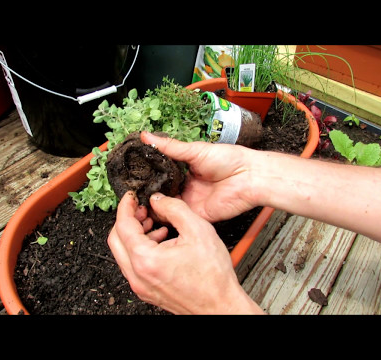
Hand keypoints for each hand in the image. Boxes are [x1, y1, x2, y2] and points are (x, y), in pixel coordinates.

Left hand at [107, 191, 263, 313]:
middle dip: (127, 220)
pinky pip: (134, 265)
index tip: (131, 197)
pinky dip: (140, 249)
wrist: (220, 306)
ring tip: (155, 225)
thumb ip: (174, 208)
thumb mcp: (198, 230)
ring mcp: (141, 286)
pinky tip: (161, 241)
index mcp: (146, 260)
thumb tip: (158, 200)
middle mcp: (138, 276)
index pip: (123, 225)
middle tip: (143, 209)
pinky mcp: (147, 291)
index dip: (126, 206)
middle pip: (115, 240)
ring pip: (123, 253)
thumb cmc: (213, 276)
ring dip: (134, 235)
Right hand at [140, 131, 259, 222]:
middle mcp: (186, 188)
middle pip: (161, 193)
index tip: (132, 174)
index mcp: (185, 172)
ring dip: (154, 205)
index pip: (160, 176)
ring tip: (137, 201)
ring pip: (166, 207)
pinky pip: (178, 218)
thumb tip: (146, 136)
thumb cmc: (228, 159)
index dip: (147, 176)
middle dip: (147, 193)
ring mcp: (190, 203)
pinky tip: (154, 210)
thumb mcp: (195, 150)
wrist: (249, 177)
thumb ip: (170, 147)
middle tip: (131, 191)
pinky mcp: (197, 215)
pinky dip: (166, 216)